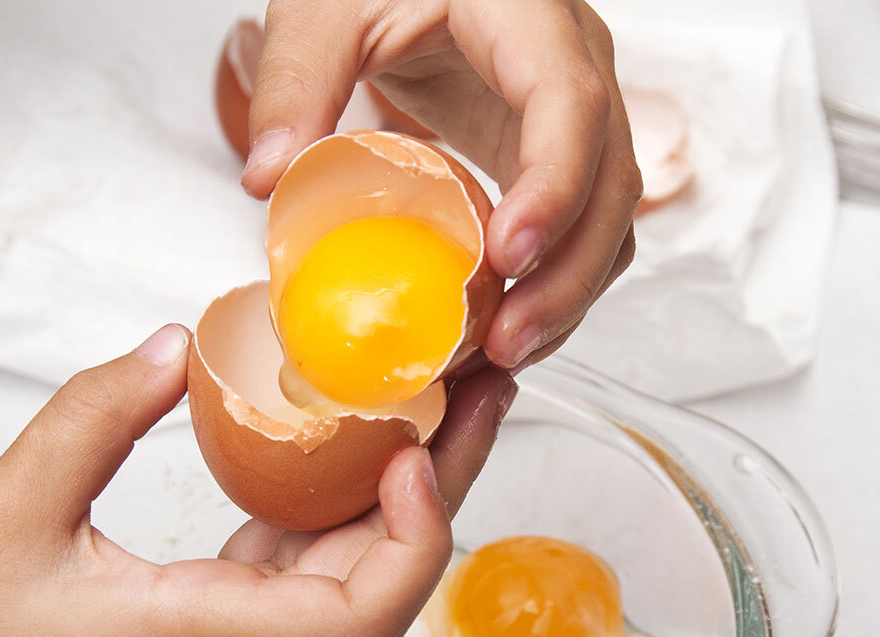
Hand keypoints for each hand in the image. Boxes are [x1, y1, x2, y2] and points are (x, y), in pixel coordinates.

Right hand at [0, 324, 514, 636]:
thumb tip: (175, 346)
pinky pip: (306, 565)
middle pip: (383, 580)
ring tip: (439, 401)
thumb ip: (93, 419)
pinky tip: (353, 441)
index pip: (359, 622)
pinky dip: (340, 503)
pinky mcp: (221, 628)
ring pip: (354, 570)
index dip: (414, 541)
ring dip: (402, 490)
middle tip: (480, 388)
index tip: (413, 454)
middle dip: (441, 484)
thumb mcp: (7, 514)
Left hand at [241, 0, 641, 371]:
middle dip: (566, 278)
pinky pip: (579, 232)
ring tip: (499, 358)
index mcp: (529, 16)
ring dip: (565, 299)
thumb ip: (296, 82)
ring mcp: (576, 118)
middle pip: (611, 187)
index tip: (505, 258)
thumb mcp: (325, 7)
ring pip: (610, 222)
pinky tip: (501, 331)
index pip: (570, 108)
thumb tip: (268, 178)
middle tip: (503, 345)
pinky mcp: (553, 158)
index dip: (552, 189)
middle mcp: (576, 67)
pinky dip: (550, 290)